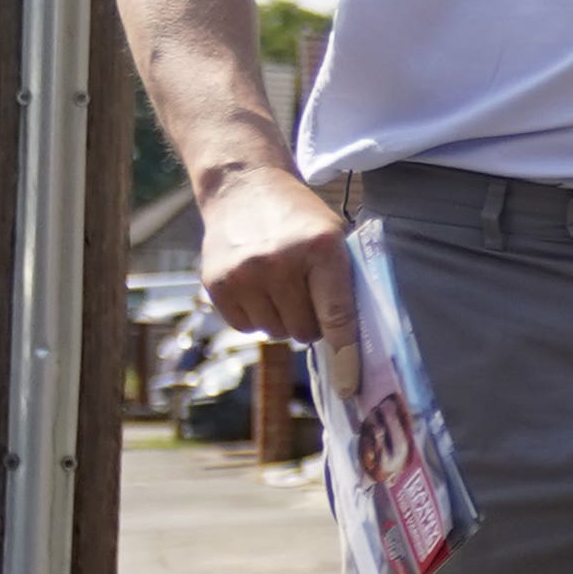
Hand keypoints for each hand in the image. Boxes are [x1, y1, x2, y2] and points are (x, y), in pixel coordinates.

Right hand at [200, 160, 356, 389]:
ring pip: (276, 333)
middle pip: (305, 331)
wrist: (243, 187)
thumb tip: (356, 347)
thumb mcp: (334, 238)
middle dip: (312, 322)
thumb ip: (345, 285)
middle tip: (307, 292)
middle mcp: (280, 262)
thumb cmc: (300, 220)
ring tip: (281, 284)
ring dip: (283, 319)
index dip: (346, 355)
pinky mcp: (216, 284)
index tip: (351, 386)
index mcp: (322, 249)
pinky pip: (247, 328)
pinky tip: (258, 286)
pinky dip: (257, 316)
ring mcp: (244, 274)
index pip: (338, 316)